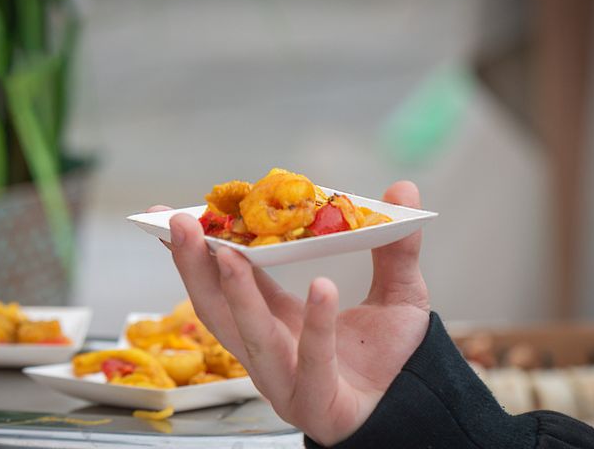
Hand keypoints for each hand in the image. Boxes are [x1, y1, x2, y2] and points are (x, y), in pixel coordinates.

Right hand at [149, 181, 429, 445]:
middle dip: (194, 266)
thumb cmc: (392, 354)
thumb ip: (394, 245)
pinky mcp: (318, 399)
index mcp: (279, 319)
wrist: (415, 406)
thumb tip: (402, 187)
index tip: (179, 216)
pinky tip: (321, 287)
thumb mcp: (396, 290)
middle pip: (219, 308)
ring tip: (226, 252)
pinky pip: (313, 359)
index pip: (231, 281)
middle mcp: (272, 348)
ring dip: (235, 294)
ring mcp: (289, 378)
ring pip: (251, 335)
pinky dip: (316, 323)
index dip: (204, 249)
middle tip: (178, 223)